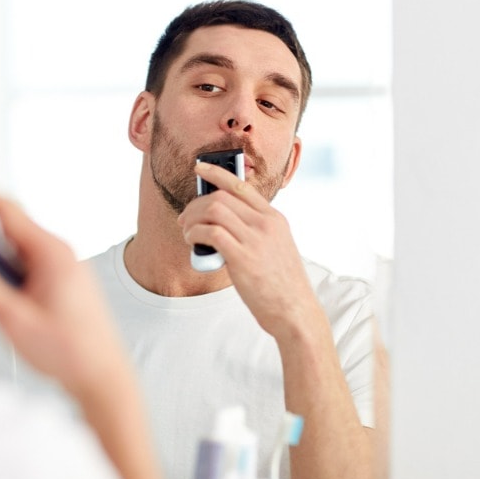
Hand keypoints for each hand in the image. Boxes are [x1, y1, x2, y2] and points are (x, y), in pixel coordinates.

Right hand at [0, 190, 129, 399]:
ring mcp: (59, 267)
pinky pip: (22, 262)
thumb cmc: (70, 352)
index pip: (6, 210)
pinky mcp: (56, 281)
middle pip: (7, 225)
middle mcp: (58, 253)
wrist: (103, 378)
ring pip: (12, 246)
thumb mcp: (14, 318)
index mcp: (52, 253)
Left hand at [178, 161, 318, 338]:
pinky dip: (194, 234)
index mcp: (274, 219)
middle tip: (185, 220)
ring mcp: (256, 240)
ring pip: (213, 211)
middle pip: (221, 197)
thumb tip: (220, 225)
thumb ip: (255, 232)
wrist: (294, 310)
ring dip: (192, 219)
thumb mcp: (276, 247)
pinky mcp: (243, 258)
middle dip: (195, 205)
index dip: (217, 173)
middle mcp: (266, 224)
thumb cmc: (281, 284)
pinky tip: (192, 242)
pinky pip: (210, 233)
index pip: (241, 186)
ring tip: (187, 233)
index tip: (200, 168)